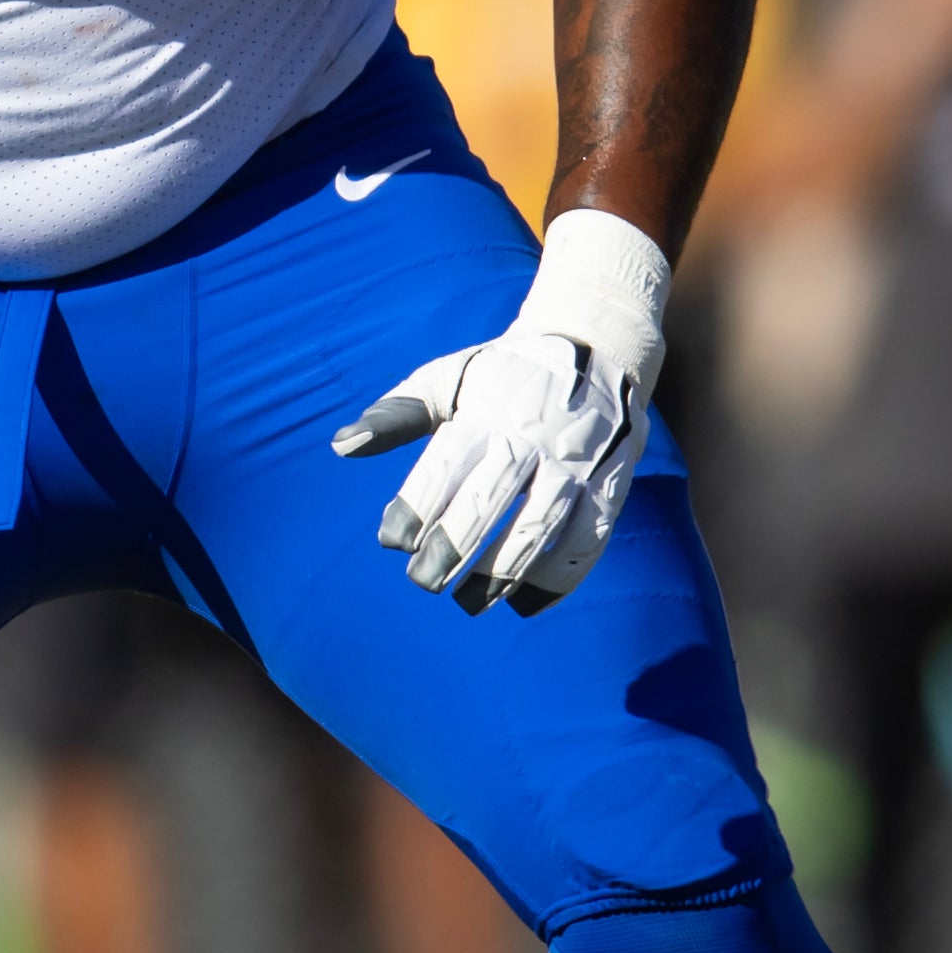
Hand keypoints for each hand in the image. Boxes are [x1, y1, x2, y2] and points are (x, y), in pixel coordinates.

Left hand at [333, 207, 668, 613]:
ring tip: (470, 603)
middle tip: (423, 581)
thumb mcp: (448, 380)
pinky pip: (589, 541)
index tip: (391, 539)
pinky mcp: (610, 486)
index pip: (446, 464)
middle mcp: (533, 436)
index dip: (416, 506)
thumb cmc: (501, 376)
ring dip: (503, 572)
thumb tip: (341, 446)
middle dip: (453, 546)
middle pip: (490, 498)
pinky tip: (525, 604)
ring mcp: (576, 463)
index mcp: (486, 411)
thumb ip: (397, 414)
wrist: (595, 348)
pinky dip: (559, 579)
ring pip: (540, 526)